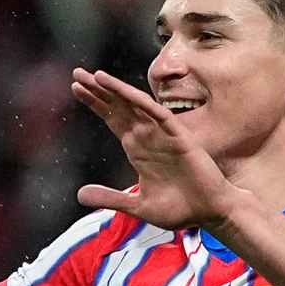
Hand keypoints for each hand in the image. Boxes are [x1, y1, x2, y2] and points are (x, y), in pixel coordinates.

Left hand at [69, 69, 240, 231]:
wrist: (208, 213)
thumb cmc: (178, 209)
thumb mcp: (137, 206)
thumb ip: (109, 198)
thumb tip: (79, 194)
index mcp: (137, 149)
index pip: (112, 118)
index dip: (95, 103)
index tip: (76, 88)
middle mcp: (148, 137)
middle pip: (119, 107)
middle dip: (98, 90)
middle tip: (77, 73)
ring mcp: (163, 135)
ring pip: (136, 105)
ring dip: (117, 90)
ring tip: (95, 76)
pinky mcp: (180, 138)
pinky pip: (160, 115)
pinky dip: (144, 104)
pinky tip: (127, 93)